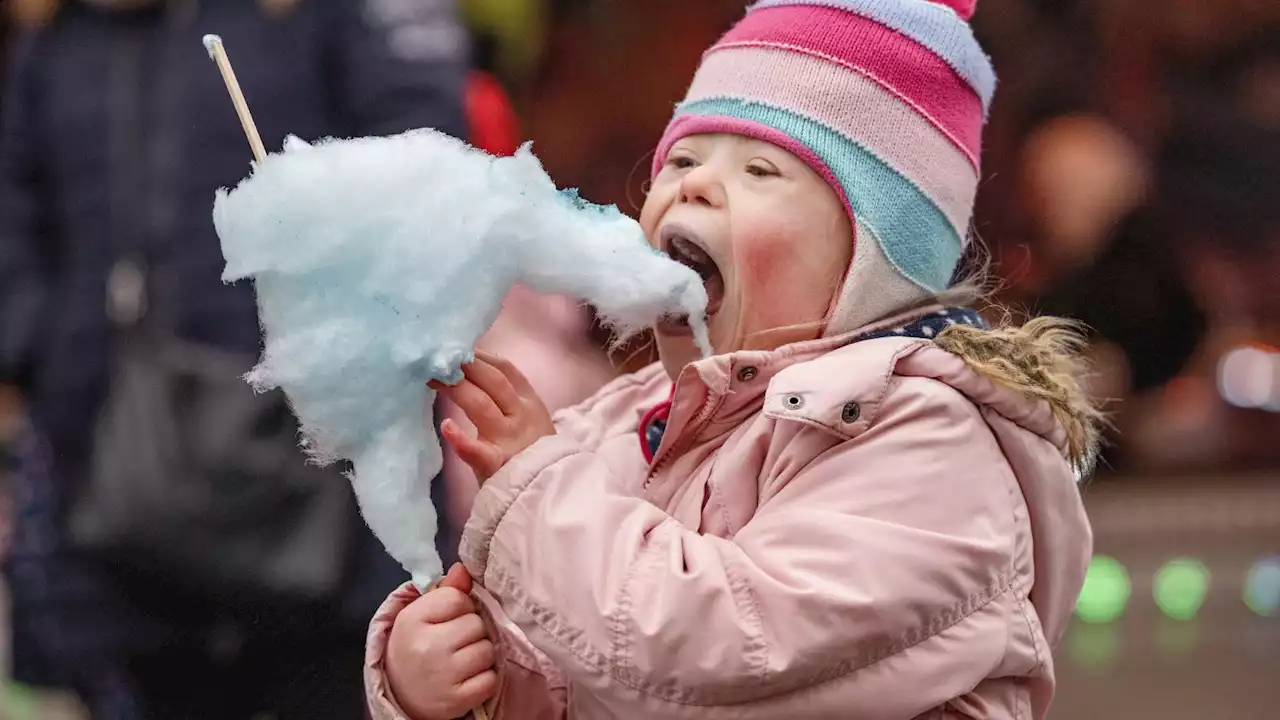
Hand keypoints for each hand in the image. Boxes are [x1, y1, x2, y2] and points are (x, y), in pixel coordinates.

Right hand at [387, 563, 497, 719]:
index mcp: (412, 620)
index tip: (450, 619)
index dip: (461, 606)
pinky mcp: (456, 700)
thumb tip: (463, 569)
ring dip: (481, 654)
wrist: (401, 695)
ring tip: (463, 659)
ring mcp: (441, 676)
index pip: (458, 598)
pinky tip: (467, 678)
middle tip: (457, 641)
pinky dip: (485, 679)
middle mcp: (426, 647)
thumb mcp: (421, 614)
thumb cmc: (417, 646)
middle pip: (476, 624)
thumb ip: (445, 590)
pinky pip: (490, 679)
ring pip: (487, 650)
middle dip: (473, 631)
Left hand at [432, 351, 554, 483]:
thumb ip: (508, 401)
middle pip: (492, 382)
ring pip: (481, 406)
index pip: (506, 370)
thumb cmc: (531, 455)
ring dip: (456, 389)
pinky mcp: (496, 464)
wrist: (547, 492)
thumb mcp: (530, 421)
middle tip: (439, 356)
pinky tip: (445, 426)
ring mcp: (508, 439)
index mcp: (529, 403)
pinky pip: (477, 451)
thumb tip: (475, 372)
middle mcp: (520, 415)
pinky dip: (461, 439)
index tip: (460, 348)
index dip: (481, 357)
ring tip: (433, 379)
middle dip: (465, 366)